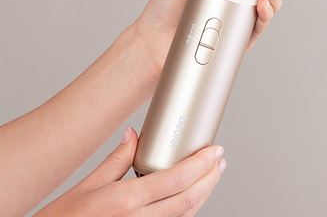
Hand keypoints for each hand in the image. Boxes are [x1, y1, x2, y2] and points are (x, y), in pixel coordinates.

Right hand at [35, 127, 225, 216]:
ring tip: (212, 176)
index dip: (202, 164)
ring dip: (204, 195)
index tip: (215, 151)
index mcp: (126, 200)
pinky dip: (187, 211)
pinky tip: (191, 199)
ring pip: (185, 216)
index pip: (177, 179)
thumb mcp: (87, 185)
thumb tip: (132, 135)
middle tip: (219, 162)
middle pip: (189, 199)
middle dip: (210, 178)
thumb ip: (116, 159)